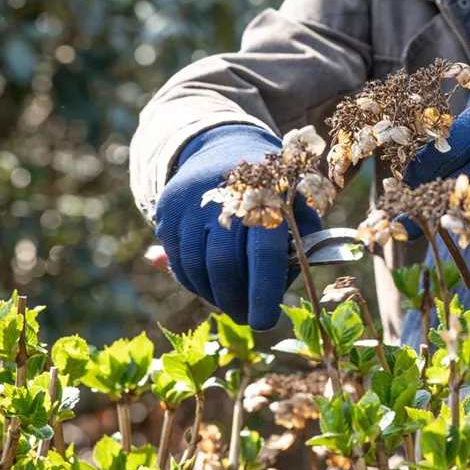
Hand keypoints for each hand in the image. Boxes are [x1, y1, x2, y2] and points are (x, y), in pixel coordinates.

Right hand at [155, 125, 320, 328]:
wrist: (225, 146)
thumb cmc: (275, 190)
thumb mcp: (300, 208)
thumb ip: (301, 248)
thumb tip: (280, 289)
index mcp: (267, 197)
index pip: (263, 252)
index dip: (263, 291)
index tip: (263, 322)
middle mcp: (225, 197)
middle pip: (224, 265)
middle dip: (235, 300)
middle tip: (247, 317)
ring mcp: (191, 202)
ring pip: (195, 267)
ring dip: (212, 295)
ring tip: (229, 301)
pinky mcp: (168, 209)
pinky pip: (177, 260)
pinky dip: (192, 281)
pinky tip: (209, 284)